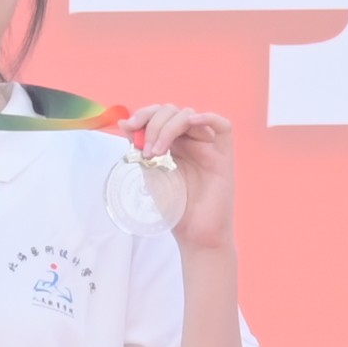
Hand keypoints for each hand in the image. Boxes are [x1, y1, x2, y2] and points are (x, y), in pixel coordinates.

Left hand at [126, 102, 237, 252]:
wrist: (195, 235)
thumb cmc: (175, 209)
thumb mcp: (150, 173)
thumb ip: (140, 148)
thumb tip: (124, 123)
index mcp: (174, 143)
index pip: (160, 114)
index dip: (144, 114)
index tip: (129, 128)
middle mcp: (191, 141)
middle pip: (173, 111)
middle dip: (154, 124)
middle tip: (146, 151)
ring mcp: (208, 147)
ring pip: (190, 116)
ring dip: (168, 127)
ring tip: (157, 152)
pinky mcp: (224, 156)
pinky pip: (223, 126)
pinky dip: (208, 118)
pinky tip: (191, 123)